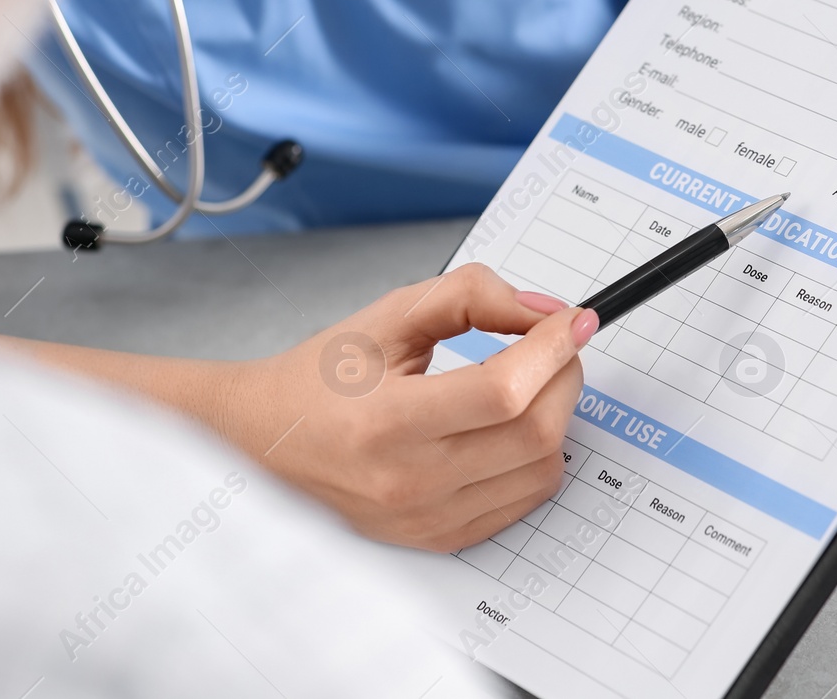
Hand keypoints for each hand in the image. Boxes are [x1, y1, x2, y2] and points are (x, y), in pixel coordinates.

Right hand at [216, 263, 595, 550]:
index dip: (552, 348)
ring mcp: (427, 520)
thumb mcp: (388, 315)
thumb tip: (545, 313)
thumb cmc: (320, 376)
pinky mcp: (440, 538)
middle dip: (564, 376)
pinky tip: (512, 425)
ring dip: (557, 416)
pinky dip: (537, 456)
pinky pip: (525, 501)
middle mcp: (409, 483)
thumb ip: (470, 296)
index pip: (503, 391)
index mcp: (387, 423)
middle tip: (554, 346)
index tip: (573, 320)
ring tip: (530, 383)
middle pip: (536, 432)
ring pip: (543, 470)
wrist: (263, 441)